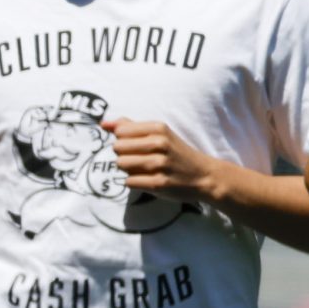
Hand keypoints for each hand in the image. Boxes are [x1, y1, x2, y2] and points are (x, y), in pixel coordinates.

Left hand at [102, 118, 216, 202]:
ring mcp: (159, 164)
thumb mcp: (160, 134)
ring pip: (121, 164)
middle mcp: (160, 144)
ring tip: (143, 170)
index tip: (136, 146)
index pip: (120, 131)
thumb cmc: (178, 154)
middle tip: (139, 159)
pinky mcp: (159, 184)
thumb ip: (131, 126)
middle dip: (124, 155)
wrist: (205, 176)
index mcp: (159, 128)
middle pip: (117, 148)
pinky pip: (129, 181)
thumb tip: (103, 123)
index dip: (123, 140)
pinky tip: (147, 180)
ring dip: (128, 169)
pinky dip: (134, 182)